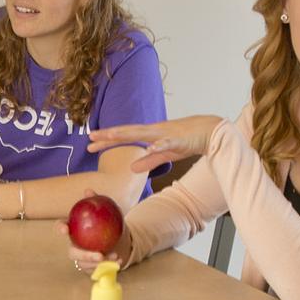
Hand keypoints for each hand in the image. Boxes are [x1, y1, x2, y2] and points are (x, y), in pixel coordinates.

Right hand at [60, 192, 134, 270]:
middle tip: (99, 255)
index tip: (65, 229)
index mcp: (74, 230)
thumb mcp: (106, 212)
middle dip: (85, 255)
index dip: (60, 228)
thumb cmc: (109, 225)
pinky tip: (119, 260)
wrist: (120, 240)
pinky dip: (109, 266)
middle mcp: (75, 246)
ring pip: (86, 264)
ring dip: (100, 263)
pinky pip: (97, 270)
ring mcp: (82, 259)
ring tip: (114, 256)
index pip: (62, 227)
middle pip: (73, 253)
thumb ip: (96, 202)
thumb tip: (88, 190)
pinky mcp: (90, 268)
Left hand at [86, 116, 224, 173]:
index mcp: (149, 134)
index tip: (90, 144)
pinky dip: (157, 145)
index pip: (124, 136)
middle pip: (127, 132)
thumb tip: (131, 168)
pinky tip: (149, 148)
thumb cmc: (186, 141)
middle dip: (109, 135)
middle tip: (90, 137)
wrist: (209, 131)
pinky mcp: (178, 139)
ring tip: (111, 135)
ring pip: (142, 133)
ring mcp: (164, 133)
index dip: (107, 140)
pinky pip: (166, 143)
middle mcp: (153, 131)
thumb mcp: (164, 153)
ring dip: (126, 134)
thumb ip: (148, 161)